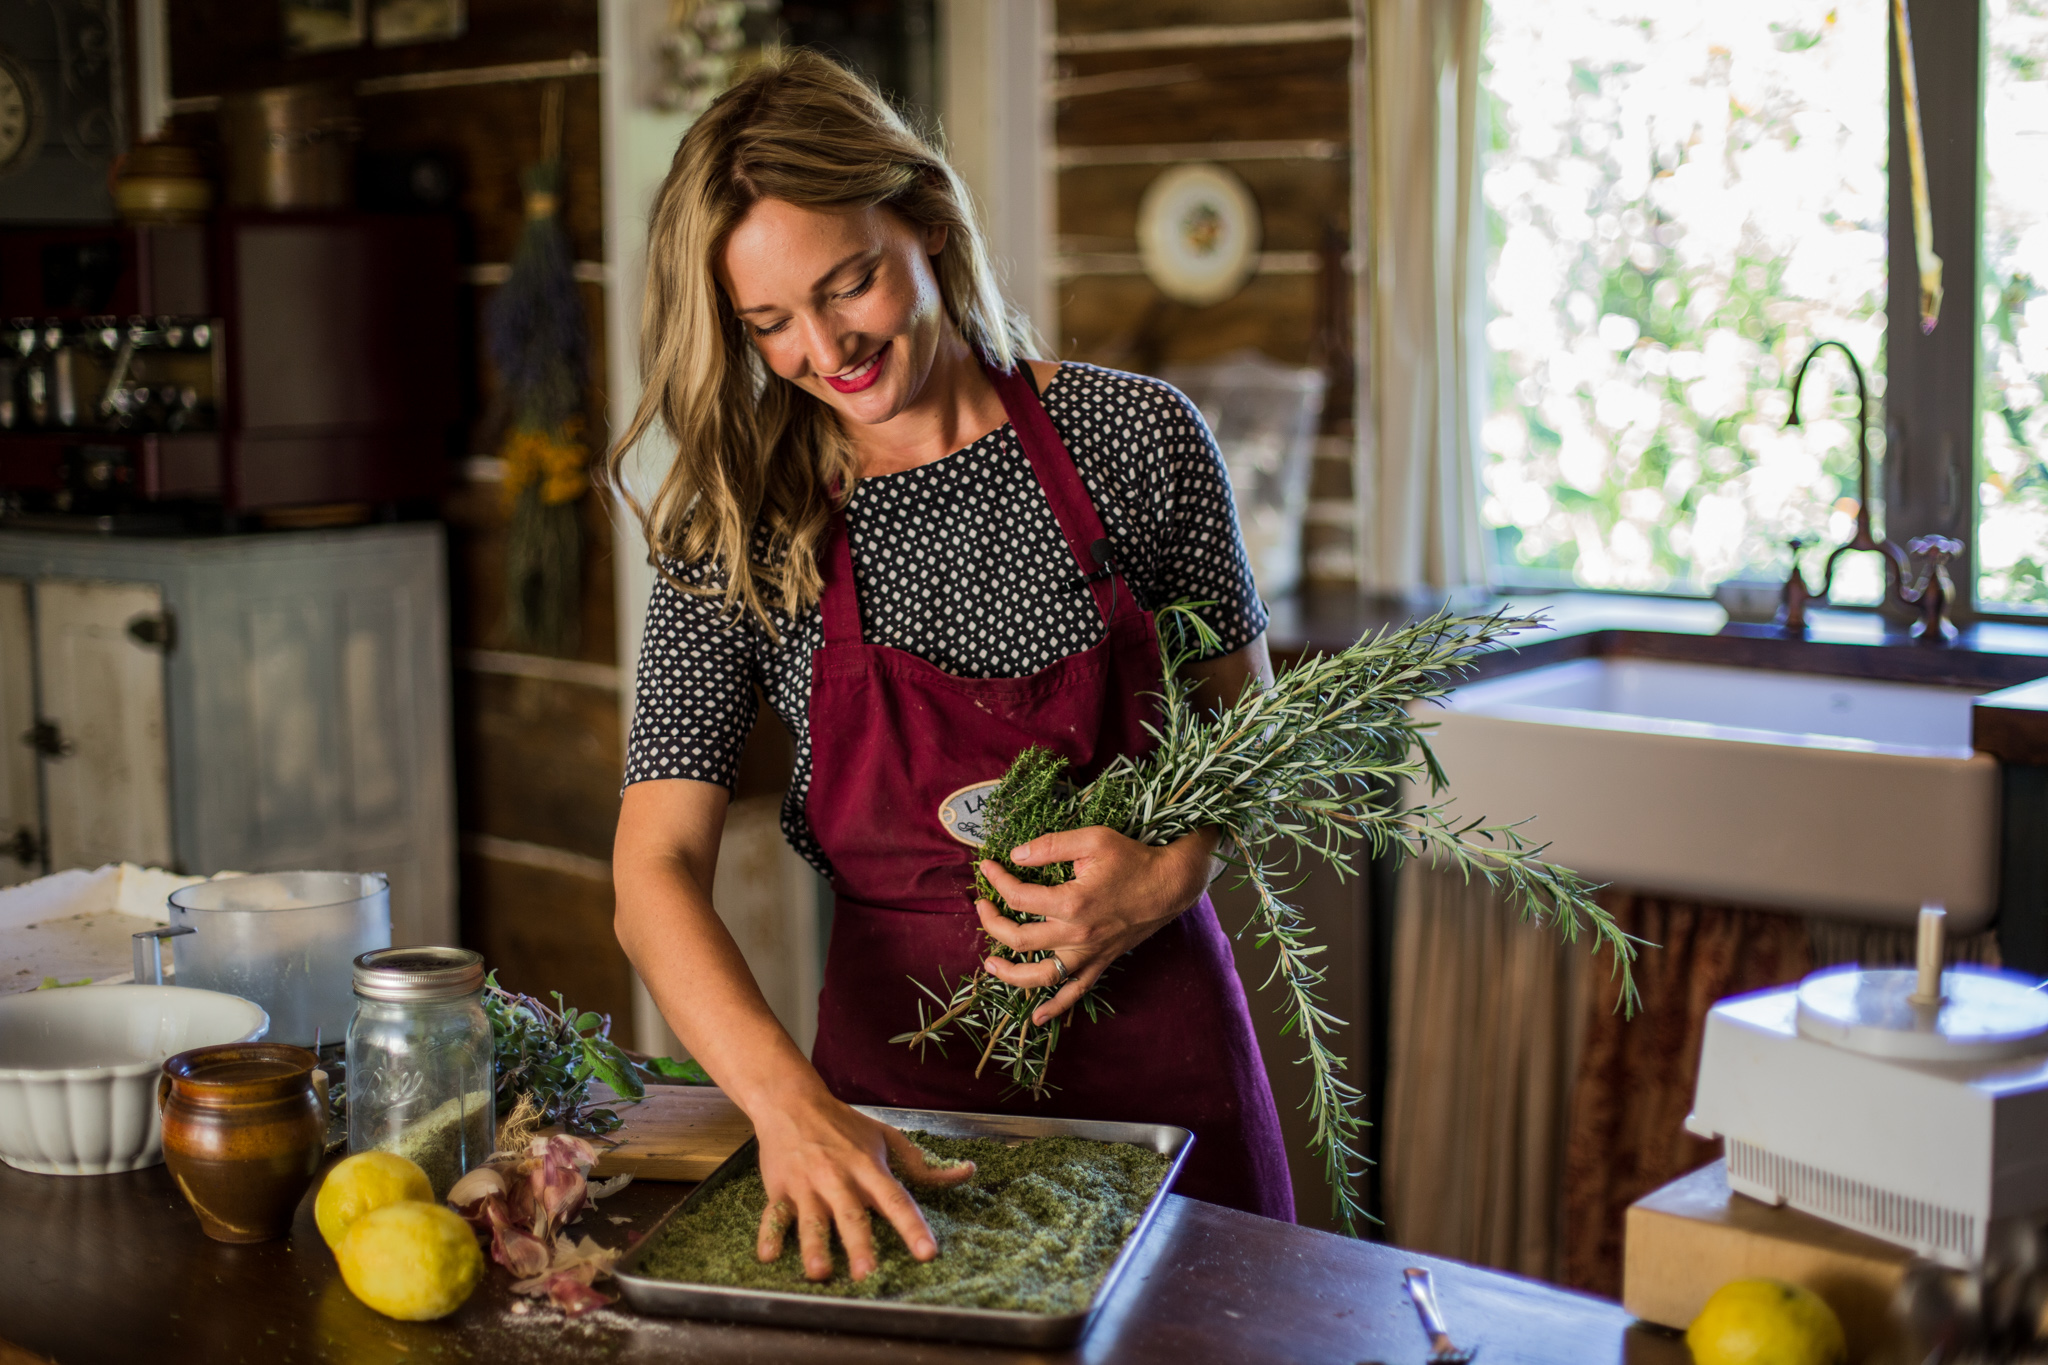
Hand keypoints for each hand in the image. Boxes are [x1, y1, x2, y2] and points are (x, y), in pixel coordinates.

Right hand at [753, 1087, 976, 1281]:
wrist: (792, 1102)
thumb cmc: (843, 1124)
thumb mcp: (885, 1136)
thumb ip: (920, 1163)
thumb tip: (965, 1172)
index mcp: (867, 1167)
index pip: (895, 1199)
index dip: (912, 1226)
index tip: (927, 1252)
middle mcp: (838, 1178)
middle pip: (851, 1215)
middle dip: (859, 1244)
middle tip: (867, 1273)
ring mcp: (807, 1185)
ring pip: (811, 1220)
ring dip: (814, 1246)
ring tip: (820, 1271)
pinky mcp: (780, 1189)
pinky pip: (773, 1216)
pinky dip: (769, 1236)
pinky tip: (769, 1257)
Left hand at [976, 826, 1217, 1026]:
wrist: (1170, 885)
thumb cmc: (1133, 859)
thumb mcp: (1093, 840)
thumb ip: (1052, 845)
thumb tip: (1015, 855)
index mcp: (1072, 902)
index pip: (1018, 898)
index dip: (996, 882)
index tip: (986, 868)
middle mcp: (1076, 934)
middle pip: (1018, 939)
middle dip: (991, 923)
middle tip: (981, 906)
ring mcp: (1088, 954)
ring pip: (1040, 977)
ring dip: (1009, 973)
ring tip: (990, 963)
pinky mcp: (1100, 963)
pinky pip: (1075, 993)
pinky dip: (1055, 1008)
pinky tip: (1037, 1017)